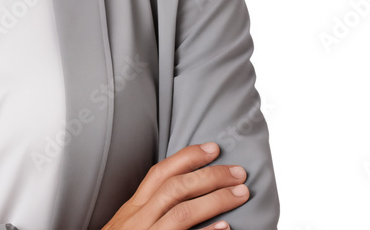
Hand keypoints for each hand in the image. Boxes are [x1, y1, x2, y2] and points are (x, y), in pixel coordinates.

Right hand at [101, 142, 248, 229]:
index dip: (187, 157)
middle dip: (210, 176)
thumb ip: (149, 208)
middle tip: (238, 172)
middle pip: (175, 188)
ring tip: (241, 193)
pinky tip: (226, 227)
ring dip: (215, 200)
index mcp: (132, 209)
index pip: (160, 174)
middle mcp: (138, 220)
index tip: (213, 148)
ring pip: (181, 213)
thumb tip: (182, 192)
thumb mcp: (128, 224)